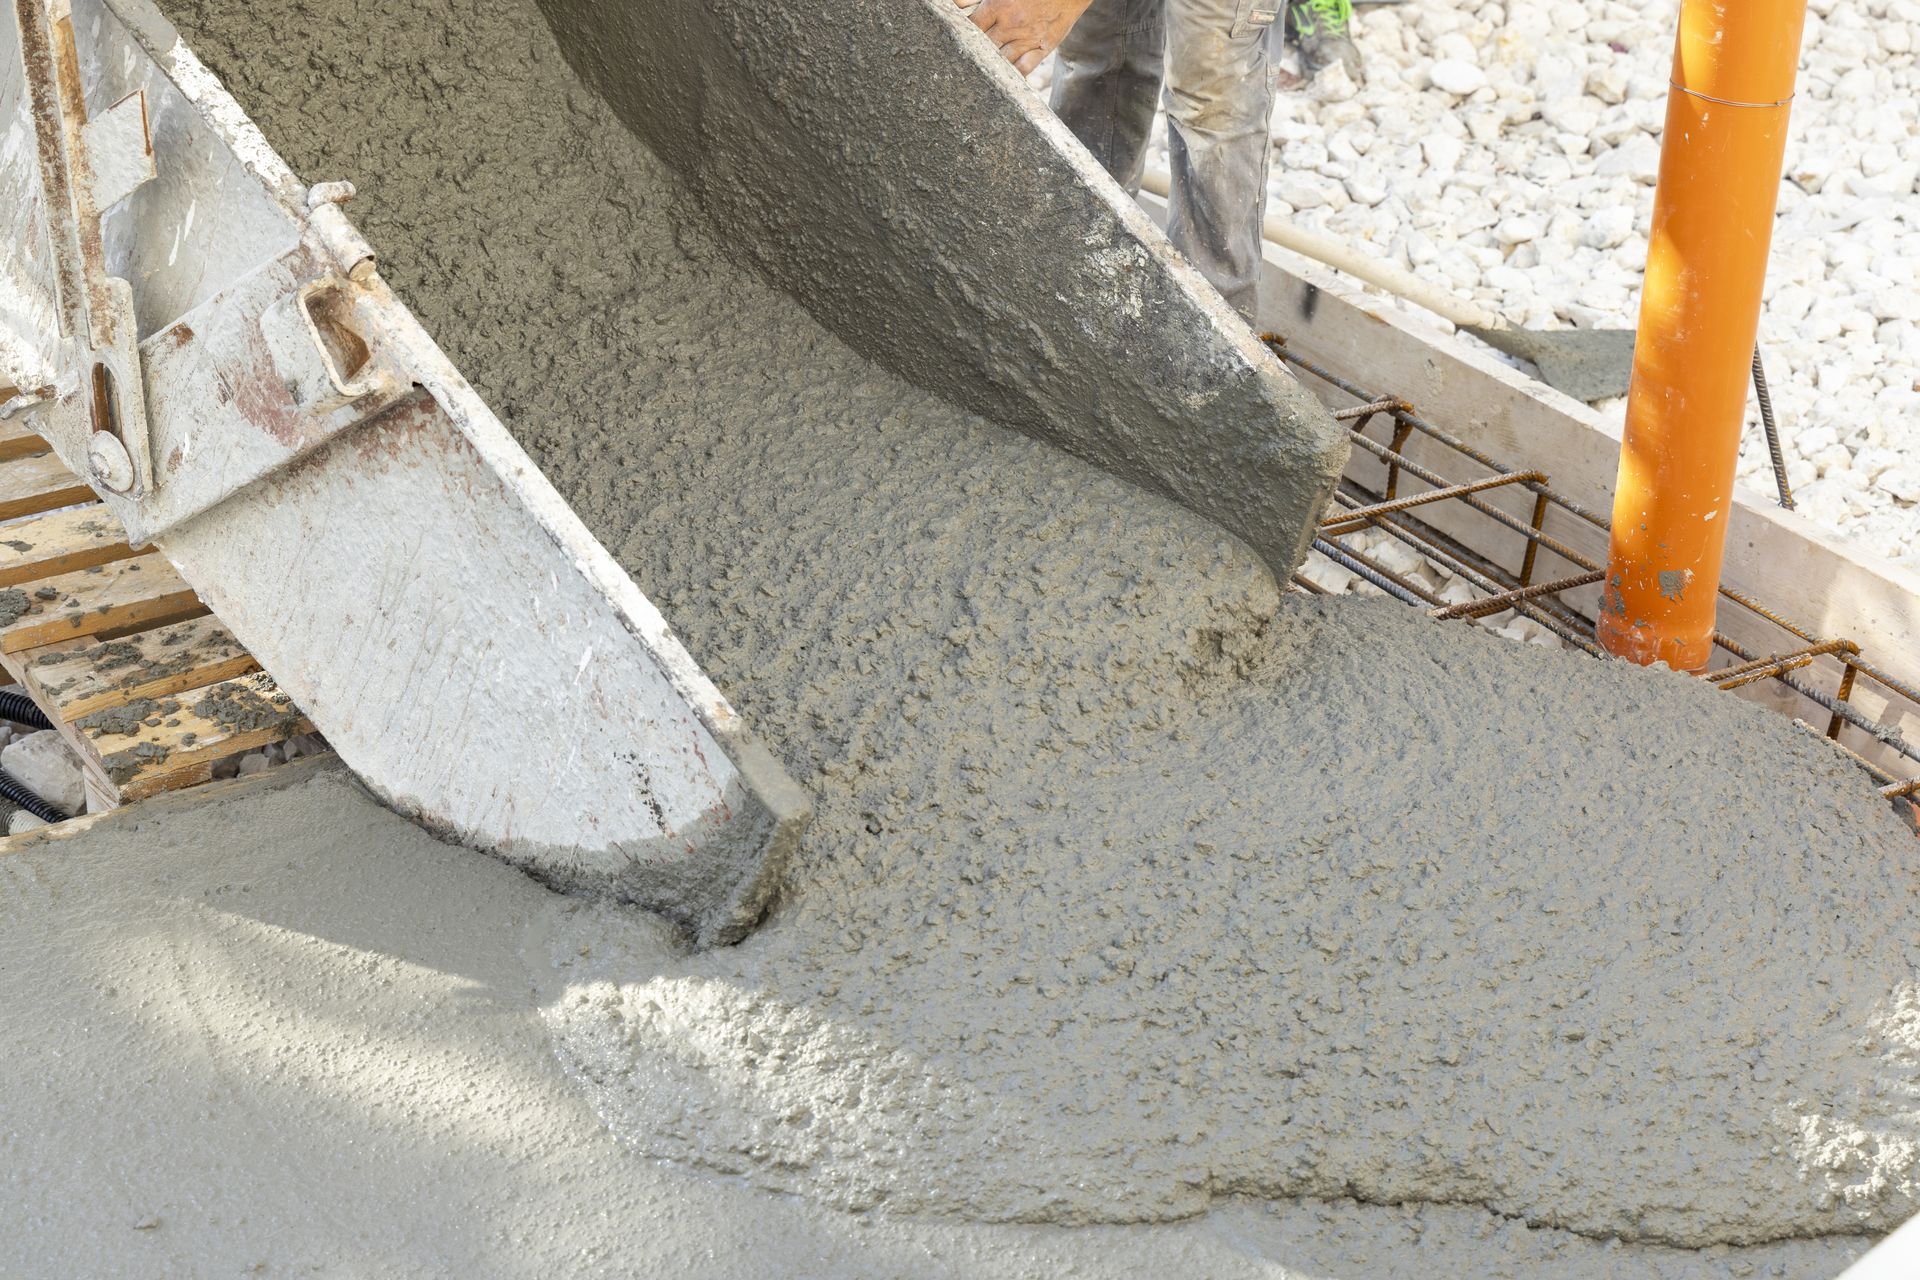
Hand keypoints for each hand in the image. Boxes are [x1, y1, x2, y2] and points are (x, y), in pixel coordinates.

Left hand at [957, 0, 1092, 74]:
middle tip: (962, 62)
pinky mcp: (1043, 48)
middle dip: (972, 53)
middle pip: (983, 47)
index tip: (955, 41)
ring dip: (989, 67)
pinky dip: (1012, 76)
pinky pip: (1024, 69)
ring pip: (1001, 60)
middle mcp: (1011, 25)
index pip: (971, 27)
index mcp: (998, 6)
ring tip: (978, 74)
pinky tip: (1003, 82)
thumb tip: (957, 4)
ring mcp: (1027, 38)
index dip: (961, 35)